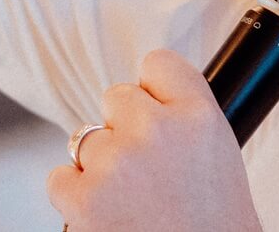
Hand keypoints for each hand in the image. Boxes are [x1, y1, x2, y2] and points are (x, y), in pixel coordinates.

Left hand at [47, 50, 261, 231]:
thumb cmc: (213, 223)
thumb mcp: (218, 153)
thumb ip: (183, 116)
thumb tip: (144, 99)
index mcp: (198, 115)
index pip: (157, 63)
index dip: (153, 90)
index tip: (155, 111)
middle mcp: (157, 129)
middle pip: (117, 96)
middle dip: (123, 128)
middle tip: (147, 172)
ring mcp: (117, 161)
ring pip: (86, 139)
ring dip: (100, 166)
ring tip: (132, 201)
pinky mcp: (84, 197)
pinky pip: (60, 177)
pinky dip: (75, 197)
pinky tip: (108, 215)